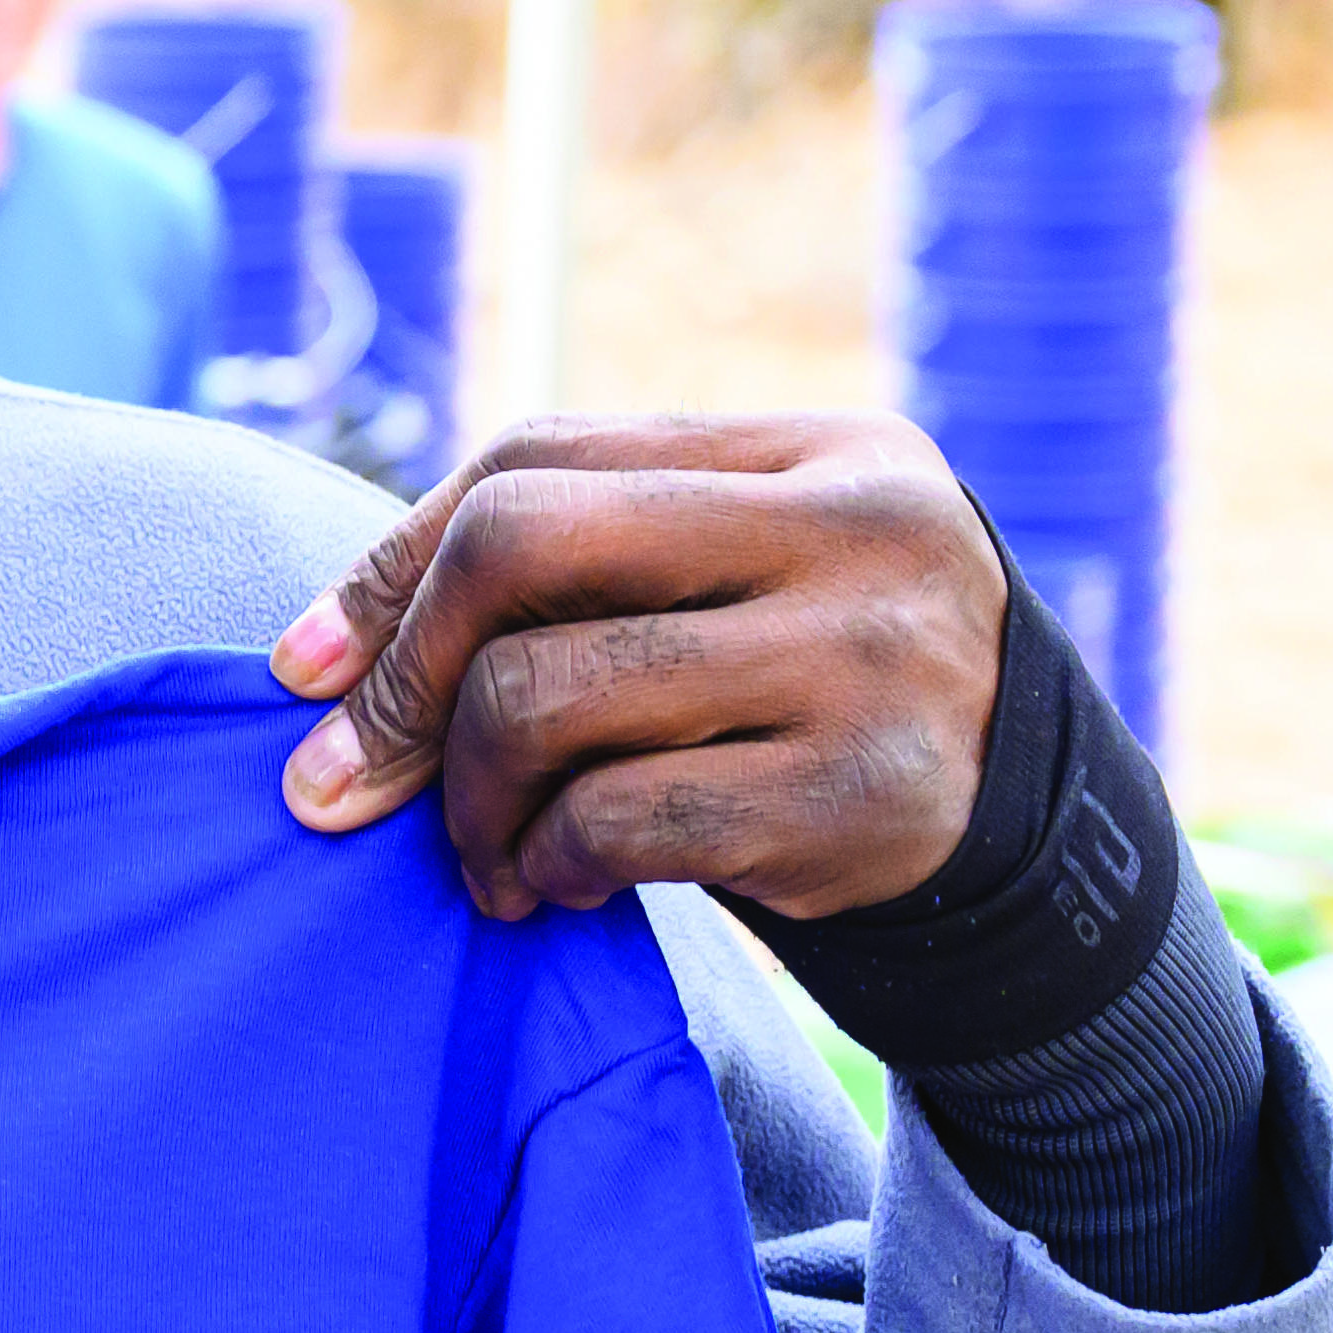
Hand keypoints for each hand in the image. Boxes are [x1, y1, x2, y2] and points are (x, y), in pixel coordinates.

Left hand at [270, 414, 1007, 924]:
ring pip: (546, 695)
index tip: (301, 673)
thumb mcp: (729, 588)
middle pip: (520, 544)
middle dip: (403, 678)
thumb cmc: (810, 692)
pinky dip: (552, 863)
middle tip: (352, 783)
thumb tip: (312, 662)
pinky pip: (618, 821)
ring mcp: (866, 659)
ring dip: (469, 800)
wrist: (1032, 836)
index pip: (533, 459)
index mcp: (812, 448)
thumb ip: (569, 573)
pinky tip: (560, 884)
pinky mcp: (861, 797)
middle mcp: (853, 528)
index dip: (390, 568)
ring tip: (483, 854)